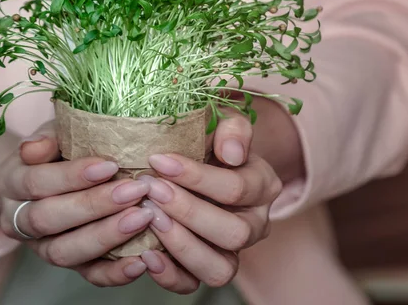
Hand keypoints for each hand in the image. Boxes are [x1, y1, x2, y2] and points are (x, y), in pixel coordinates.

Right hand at [0, 122, 154, 286]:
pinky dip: (113, 273)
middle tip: (135, 191)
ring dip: (105, 237)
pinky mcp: (68, 265)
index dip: (71, 176)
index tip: (110, 165)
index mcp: (9, 182)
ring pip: (63, 252)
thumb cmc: (62, 146)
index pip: (36, 182)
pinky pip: (87, 276)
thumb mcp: (54, 132)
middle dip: (93, 206)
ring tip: (142, 218)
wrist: (58, 173)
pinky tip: (139, 262)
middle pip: (47, 219)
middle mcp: (17, 219)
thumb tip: (36, 147)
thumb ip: (48, 137)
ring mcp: (40, 247)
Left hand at [136, 104, 284, 292]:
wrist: (199, 160)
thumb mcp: (223, 123)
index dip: (197, 177)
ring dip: (182, 245)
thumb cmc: (208, 141)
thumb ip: (233, 129)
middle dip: (189, 212)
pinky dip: (169, 275)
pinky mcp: (204, 269)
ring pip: (219, 268)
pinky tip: (145, 253)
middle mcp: (254, 226)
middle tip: (152, 190)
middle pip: (233, 233)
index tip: (158, 160)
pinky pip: (193, 285)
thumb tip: (232, 153)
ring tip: (150, 218)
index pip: (237, 188)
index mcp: (262, 187)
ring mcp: (230, 252)